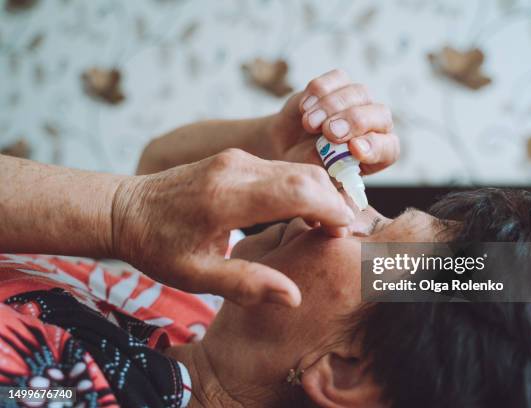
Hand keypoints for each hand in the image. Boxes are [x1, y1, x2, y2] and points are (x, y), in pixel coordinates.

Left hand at [111, 148, 353, 307]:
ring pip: (296, 169)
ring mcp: (236, 159)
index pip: (297, 191)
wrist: (125, 209)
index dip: (330, 210)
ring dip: (319, 194)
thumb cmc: (158, 246)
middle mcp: (235, 168)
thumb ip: (246, 285)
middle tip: (341, 235)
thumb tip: (295, 297)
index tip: (343, 235)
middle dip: (333, 202)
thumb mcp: (196, 276)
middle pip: (305, 175)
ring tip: (326, 227)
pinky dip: (302, 188)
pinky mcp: (236, 158)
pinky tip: (303, 213)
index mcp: (225, 198)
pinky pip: (281, 168)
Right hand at [267, 69, 399, 174]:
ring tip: (309, 124)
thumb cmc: (308, 164)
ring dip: (332, 106)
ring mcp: (357, 102)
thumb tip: (333, 151)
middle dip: (354, 121)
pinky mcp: (338, 85)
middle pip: (380, 114)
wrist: (288, 148)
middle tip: (329, 132)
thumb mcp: (317, 173)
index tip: (354, 149)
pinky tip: (304, 108)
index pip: (388, 148)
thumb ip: (328, 163)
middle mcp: (373, 125)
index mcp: (377, 154)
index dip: (374, 147)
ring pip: (358, 93)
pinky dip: (319, 91)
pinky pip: (337, 78)